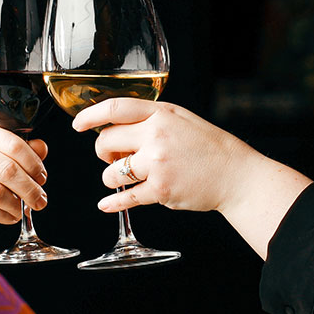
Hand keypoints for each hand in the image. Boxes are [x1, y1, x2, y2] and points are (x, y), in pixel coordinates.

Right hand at [0, 121, 49, 224]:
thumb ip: (16, 148)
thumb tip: (41, 148)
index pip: (13, 144)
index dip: (34, 163)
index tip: (42, 177)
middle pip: (7, 170)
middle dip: (30, 188)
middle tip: (40, 199)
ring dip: (17, 205)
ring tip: (24, 209)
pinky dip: (3, 216)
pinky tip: (9, 216)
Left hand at [71, 99, 254, 213]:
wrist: (236, 175)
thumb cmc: (209, 147)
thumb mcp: (181, 120)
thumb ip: (151, 120)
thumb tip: (116, 130)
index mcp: (161, 114)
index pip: (115, 108)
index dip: (90, 115)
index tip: (77, 124)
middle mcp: (157, 136)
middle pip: (106, 141)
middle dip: (103, 152)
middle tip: (112, 157)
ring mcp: (158, 164)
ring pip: (111, 172)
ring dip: (111, 178)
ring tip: (125, 178)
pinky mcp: (161, 190)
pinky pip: (125, 198)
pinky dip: (112, 203)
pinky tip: (107, 204)